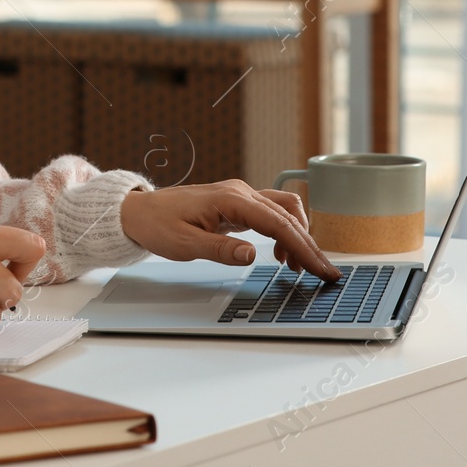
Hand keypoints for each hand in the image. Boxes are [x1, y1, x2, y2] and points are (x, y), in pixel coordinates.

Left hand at [119, 180, 340, 281]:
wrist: (139, 211)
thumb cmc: (158, 225)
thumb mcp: (184, 244)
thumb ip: (219, 250)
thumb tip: (252, 255)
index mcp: (231, 199)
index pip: (278, 223)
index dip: (304, 247)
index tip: (321, 269)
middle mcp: (240, 193)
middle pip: (288, 216)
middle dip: (309, 245)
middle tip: (326, 273)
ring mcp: (240, 196)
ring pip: (284, 210)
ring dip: (298, 236)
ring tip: (299, 268)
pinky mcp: (237, 204)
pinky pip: (271, 213)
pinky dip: (284, 231)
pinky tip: (280, 254)